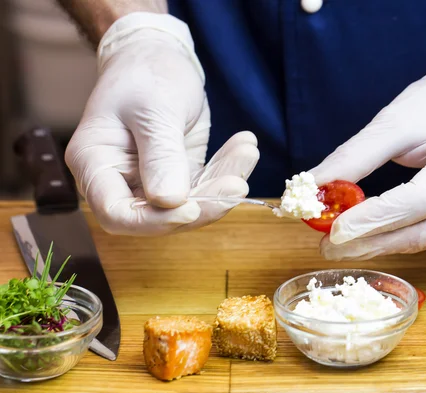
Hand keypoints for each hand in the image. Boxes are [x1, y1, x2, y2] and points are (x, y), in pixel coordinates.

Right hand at [65, 13, 258, 234]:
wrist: (159, 56)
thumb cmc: (146, 75)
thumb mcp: (154, 108)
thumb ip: (161, 155)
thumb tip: (170, 202)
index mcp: (95, 163)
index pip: (115, 213)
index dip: (153, 221)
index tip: (191, 208)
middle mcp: (118, 180)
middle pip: (158, 217)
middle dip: (202, 206)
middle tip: (237, 184)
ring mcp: (149, 182)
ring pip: (189, 206)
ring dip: (222, 187)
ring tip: (247, 152)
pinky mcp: (177, 177)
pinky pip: (205, 187)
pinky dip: (228, 171)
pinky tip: (245, 147)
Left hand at [310, 36, 425, 259]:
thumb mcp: (396, 120)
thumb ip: (355, 157)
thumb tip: (312, 186)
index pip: (418, 200)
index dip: (374, 219)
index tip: (335, 230)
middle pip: (424, 231)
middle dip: (372, 242)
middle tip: (330, 247)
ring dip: (382, 243)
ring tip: (343, 245)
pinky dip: (400, 235)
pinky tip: (373, 235)